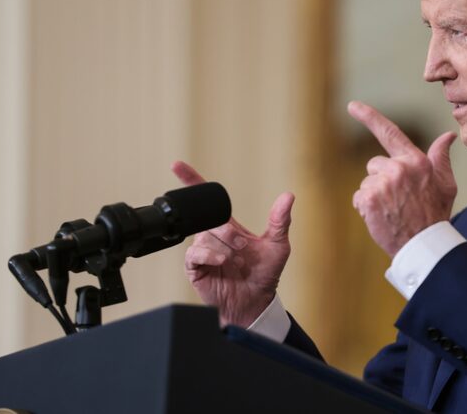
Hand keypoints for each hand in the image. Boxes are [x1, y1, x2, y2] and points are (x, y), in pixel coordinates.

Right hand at [171, 161, 293, 327]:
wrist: (256, 301)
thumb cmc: (265, 273)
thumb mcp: (278, 244)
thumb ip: (281, 220)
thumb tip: (289, 196)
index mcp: (227, 227)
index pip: (208, 201)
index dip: (192, 181)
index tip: (178, 166)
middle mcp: (212, 236)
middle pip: (211, 220)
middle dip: (230, 234)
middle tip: (243, 248)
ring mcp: (202, 251)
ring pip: (205, 237)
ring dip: (224, 249)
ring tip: (236, 262)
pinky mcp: (195, 267)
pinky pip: (195, 254)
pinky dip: (210, 256)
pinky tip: (221, 262)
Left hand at [348, 101, 456, 256]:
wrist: (425, 244)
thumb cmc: (436, 214)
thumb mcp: (446, 183)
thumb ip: (441, 157)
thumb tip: (448, 136)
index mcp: (416, 161)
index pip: (390, 133)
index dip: (369, 117)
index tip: (352, 106)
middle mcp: (398, 168)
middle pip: (375, 165)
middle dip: (381, 179)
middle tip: (398, 200)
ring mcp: (382, 183)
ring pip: (367, 182)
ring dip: (374, 195)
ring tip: (392, 210)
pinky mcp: (368, 198)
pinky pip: (359, 197)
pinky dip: (366, 208)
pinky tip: (382, 217)